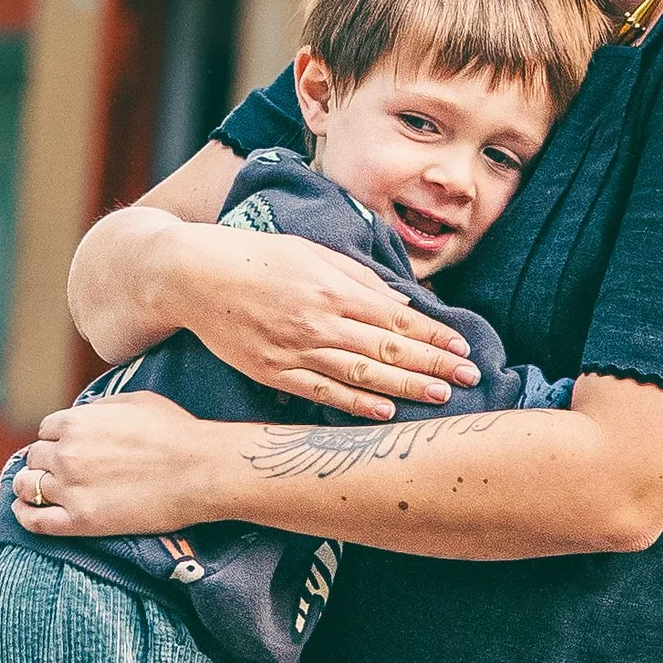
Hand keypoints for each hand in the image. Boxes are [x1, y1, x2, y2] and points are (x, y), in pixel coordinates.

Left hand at [11, 394, 224, 538]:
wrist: (200, 471)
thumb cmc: (176, 432)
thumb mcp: (135, 401)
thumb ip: (100, 408)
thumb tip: (85, 414)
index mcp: (75, 422)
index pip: (46, 430)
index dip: (56, 438)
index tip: (65, 448)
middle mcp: (65, 454)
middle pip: (34, 457)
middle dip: (44, 461)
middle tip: (58, 470)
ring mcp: (70, 489)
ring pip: (27, 486)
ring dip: (28, 485)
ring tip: (34, 490)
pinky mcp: (80, 521)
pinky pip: (35, 521)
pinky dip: (24, 515)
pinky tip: (24, 511)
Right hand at [177, 222, 477, 419]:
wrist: (192, 276)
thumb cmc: (255, 256)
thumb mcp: (311, 251)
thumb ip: (358, 278)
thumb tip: (401, 301)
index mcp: (332, 288)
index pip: (397, 317)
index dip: (434, 334)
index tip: (462, 346)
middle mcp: (319, 321)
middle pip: (388, 348)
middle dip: (434, 363)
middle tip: (470, 376)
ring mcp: (295, 349)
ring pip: (361, 374)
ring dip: (405, 386)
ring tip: (441, 395)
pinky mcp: (273, 372)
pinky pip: (321, 392)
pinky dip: (355, 403)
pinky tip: (384, 411)